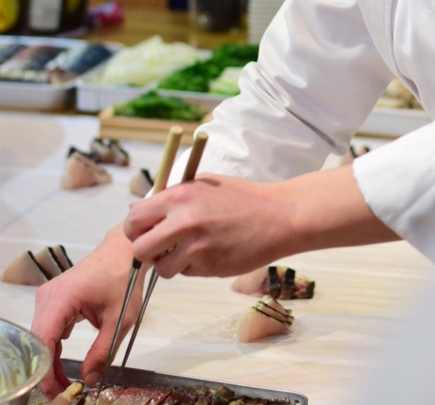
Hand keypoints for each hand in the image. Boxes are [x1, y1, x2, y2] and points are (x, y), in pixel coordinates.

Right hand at [31, 225, 142, 397]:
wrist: (124, 251)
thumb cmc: (124, 278)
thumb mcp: (119, 319)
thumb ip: (103, 351)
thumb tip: (88, 380)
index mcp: (63, 298)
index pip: (44, 341)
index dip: (46, 371)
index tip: (56, 392)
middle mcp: (48, 296)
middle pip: (38, 342)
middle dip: (47, 371)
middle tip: (62, 393)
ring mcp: (48, 296)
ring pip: (41, 337)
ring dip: (50, 361)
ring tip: (64, 383)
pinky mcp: (53, 299)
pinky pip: (47, 329)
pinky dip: (54, 347)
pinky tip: (63, 364)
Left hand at [123, 167, 396, 279]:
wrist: (277, 216)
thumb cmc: (241, 197)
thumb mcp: (204, 185)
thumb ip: (171, 197)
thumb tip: (138, 209)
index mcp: (179, 196)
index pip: (134, 219)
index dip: (136, 228)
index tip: (145, 230)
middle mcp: (183, 221)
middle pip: (139, 249)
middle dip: (147, 251)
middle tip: (161, 246)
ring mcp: (195, 246)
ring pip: (161, 268)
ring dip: (170, 263)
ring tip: (190, 250)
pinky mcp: (208, 266)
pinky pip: (185, 274)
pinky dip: (191, 268)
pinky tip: (209, 253)